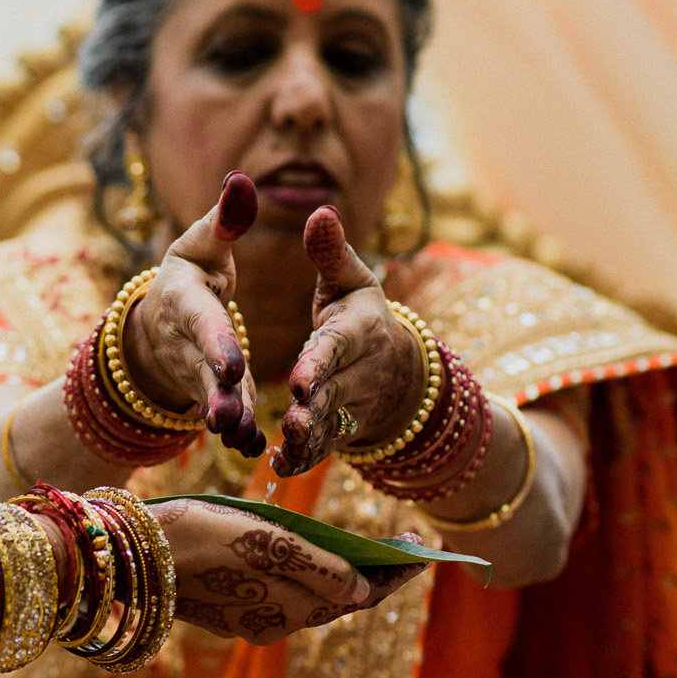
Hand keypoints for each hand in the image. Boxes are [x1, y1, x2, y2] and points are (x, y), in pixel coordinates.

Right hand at [121, 173, 265, 456]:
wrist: (158, 325)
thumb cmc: (189, 275)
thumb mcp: (202, 244)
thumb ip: (224, 219)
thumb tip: (242, 180)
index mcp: (184, 301)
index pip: (201, 322)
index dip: (215, 343)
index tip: (232, 364)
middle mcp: (185, 343)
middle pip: (201, 370)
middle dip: (215, 394)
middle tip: (230, 416)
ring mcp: (194, 374)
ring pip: (211, 401)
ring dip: (228, 421)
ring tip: (244, 439)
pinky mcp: (209, 396)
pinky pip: (224, 415)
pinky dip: (239, 433)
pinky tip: (257, 449)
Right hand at [154, 498, 425, 644]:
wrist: (131, 553)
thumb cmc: (200, 535)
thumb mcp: (265, 541)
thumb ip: (319, 568)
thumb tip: (361, 591)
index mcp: (290, 610)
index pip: (360, 595)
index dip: (395, 575)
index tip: (426, 555)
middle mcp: (275, 624)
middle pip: (338, 601)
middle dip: (373, 576)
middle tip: (404, 549)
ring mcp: (250, 620)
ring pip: (310, 600)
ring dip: (342, 579)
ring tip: (369, 552)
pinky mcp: (228, 610)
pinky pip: (282, 596)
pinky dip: (308, 579)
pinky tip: (314, 559)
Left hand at [275, 205, 425, 475]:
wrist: (396, 367)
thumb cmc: (360, 313)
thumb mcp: (349, 280)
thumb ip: (330, 252)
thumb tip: (320, 211)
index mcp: (360, 330)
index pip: (337, 346)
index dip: (320, 362)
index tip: (298, 377)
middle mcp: (361, 371)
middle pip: (335, 390)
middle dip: (314, 406)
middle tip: (290, 417)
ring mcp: (354, 405)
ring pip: (330, 423)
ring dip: (309, 437)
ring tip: (284, 444)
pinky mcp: (342, 430)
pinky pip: (324, 448)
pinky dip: (304, 460)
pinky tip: (279, 466)